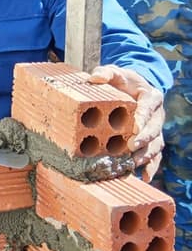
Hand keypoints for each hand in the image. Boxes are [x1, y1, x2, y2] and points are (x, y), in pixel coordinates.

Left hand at [88, 65, 164, 180]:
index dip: (142, 118)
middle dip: (144, 140)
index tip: (135, 128)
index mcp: (151, 97)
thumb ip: (105, 73)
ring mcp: (155, 129)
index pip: (149, 107)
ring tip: (134, 164)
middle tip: (131, 147)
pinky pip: (154, 156)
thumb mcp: (114, 73)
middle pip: (154, 129)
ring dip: (146, 155)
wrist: (131, 89)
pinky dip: (151, 167)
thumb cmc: (122, 81)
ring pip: (156, 145)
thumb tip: (94, 78)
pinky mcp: (151, 141)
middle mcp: (157, 115)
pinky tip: (145, 177)